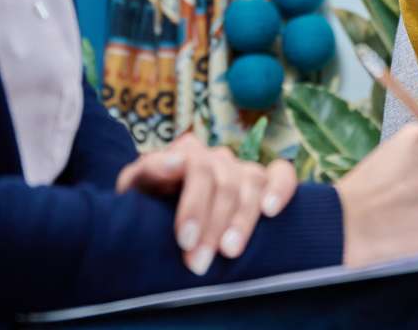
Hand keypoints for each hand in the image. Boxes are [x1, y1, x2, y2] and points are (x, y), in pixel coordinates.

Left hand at [114, 132, 297, 274]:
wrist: (157, 217)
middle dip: (212, 226)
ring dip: (243, 220)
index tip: (185, 241)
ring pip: (252, 183)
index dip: (194, 206)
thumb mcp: (135, 187)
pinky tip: (271, 211)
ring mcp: (242, 169)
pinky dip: (281, 189)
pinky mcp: (263, 183)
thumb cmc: (146, 203)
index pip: (198, 170)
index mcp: (186, 153)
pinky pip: (282, 175)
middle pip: (225, 184)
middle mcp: (217, 157)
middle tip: (198, 263)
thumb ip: (149, 171)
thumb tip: (177, 162)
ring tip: (230, 252)